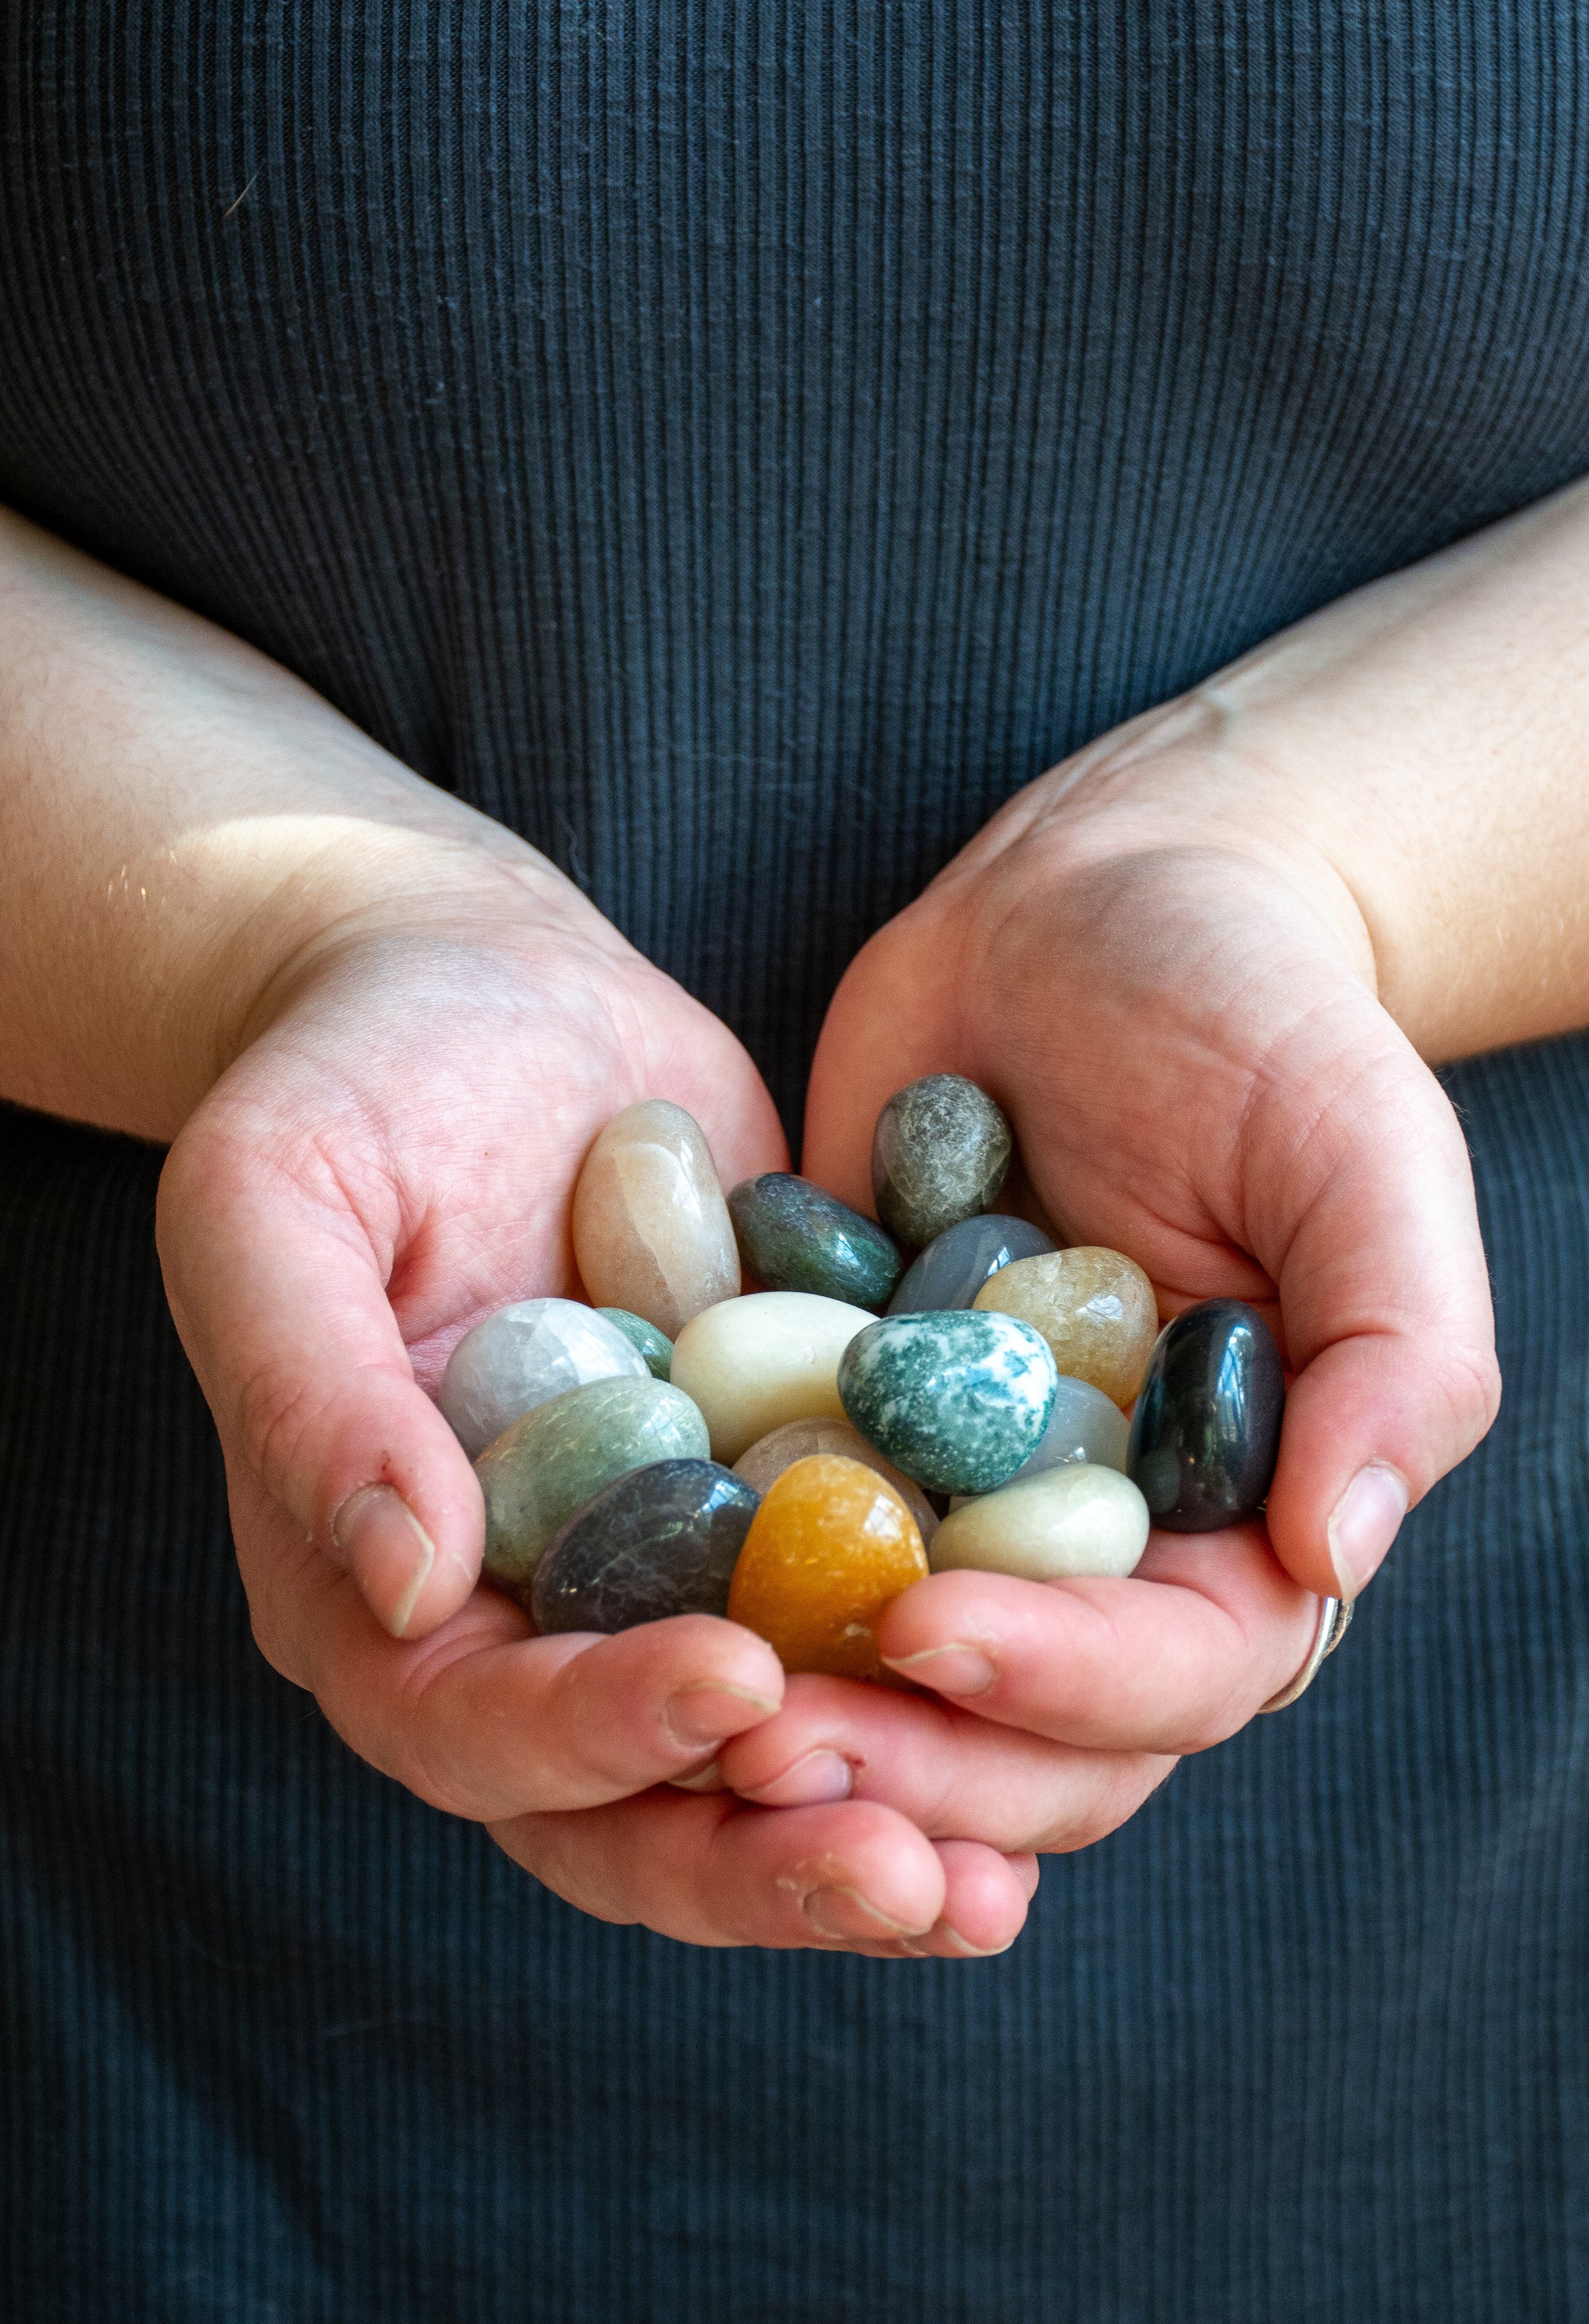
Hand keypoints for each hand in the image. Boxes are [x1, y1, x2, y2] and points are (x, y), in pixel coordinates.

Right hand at [158, 909, 1036, 1954]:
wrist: (487, 994)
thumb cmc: (348, 1081)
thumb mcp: (272, 1201)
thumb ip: (312, 1391)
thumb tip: (408, 1584)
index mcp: (373, 1590)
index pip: (469, 1725)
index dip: (596, 1733)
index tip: (736, 1680)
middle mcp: (516, 1622)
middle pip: (625, 1811)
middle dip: (763, 1856)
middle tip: (913, 1872)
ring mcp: (656, 1578)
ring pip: (756, 1763)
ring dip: (875, 1825)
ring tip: (998, 1879)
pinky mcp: (772, 1507)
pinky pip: (857, 1629)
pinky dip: (944, 1693)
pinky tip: (1064, 1705)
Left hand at [765, 696, 1499, 1856]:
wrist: (1087, 901)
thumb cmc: (1255, 1009)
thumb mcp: (1359, 1147)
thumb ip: (1395, 1352)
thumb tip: (1335, 1554)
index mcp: (1242, 1520)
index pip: (1175, 1671)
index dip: (1063, 1683)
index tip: (934, 1627)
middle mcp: (1097, 1547)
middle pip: (1019, 1730)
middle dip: (902, 1753)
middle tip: (759, 1732)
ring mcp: (953, 1498)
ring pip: (880, 1680)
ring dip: (790, 1711)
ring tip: (672, 1702)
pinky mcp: (831, 1430)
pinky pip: (761, 1543)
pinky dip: (694, 1592)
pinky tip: (597, 1605)